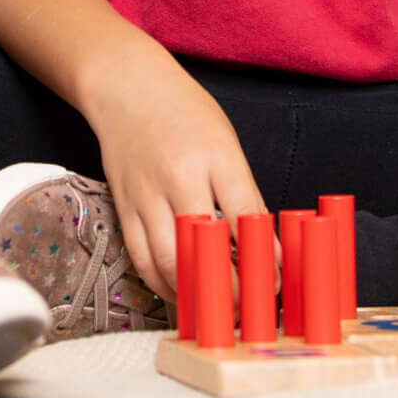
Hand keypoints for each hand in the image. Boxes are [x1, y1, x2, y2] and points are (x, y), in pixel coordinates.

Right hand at [79, 43, 267, 301]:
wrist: (127, 87)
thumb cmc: (184, 111)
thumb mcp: (226, 142)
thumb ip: (242, 192)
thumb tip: (263, 243)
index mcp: (215, 156)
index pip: (245, 217)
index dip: (263, 258)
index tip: (274, 282)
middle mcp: (179, 176)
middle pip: (204, 248)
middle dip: (226, 288)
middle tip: (244, 309)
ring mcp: (146, 193)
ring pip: (168, 261)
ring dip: (193, 293)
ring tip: (213, 310)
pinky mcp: (123, 206)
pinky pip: (141, 257)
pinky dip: (161, 283)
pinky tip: (179, 293)